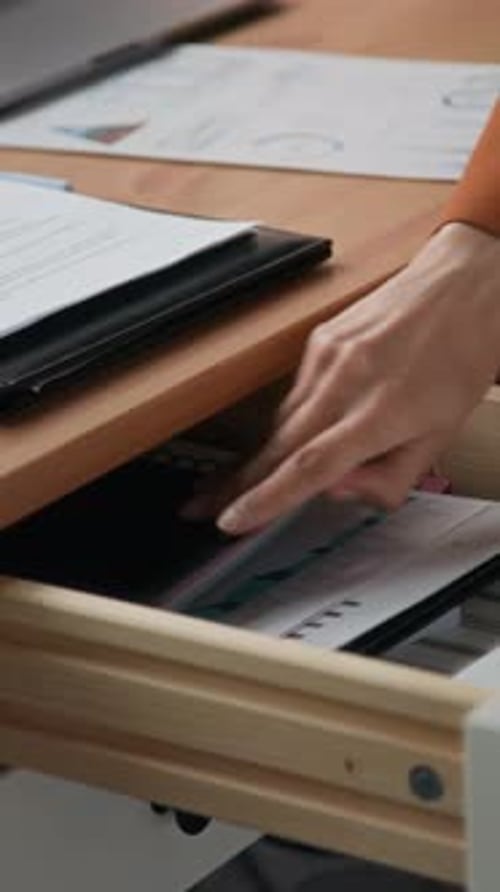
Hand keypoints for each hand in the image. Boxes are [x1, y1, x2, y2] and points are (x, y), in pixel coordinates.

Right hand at [199, 222, 499, 534]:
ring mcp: (326, 356)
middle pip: (276, 446)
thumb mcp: (442, 435)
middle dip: (235, 483)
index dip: (266, 499)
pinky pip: (292, 394)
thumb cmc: (463, 355)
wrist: (466, 286)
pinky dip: (287, 421)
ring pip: (281, 421)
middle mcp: (345, 381)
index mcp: (380, 412)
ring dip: (258, 456)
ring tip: (235, 482)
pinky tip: (288, 436)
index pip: (310, 467)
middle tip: (204, 507)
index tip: (233, 520)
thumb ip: (391, 477)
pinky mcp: (319, 340)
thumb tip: (341, 491)